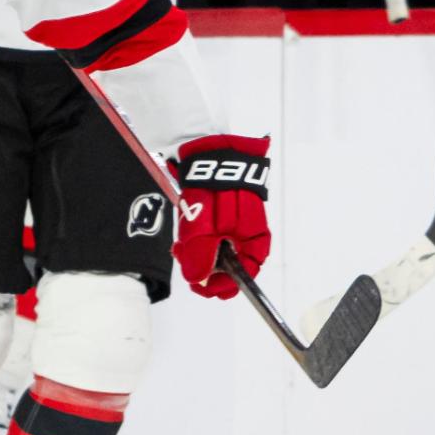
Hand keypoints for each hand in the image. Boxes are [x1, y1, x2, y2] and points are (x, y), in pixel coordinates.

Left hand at [173, 135, 270, 299]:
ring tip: (180, 248)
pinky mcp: (218, 214)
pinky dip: (195, 240)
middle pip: (228, 264)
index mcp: (254, 238)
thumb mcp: (205, 223)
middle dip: (205, 268)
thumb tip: (197, 279)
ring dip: (196, 254)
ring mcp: (232, 223)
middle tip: (185, 262)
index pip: (246, 273)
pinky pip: (208, 236)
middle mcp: (246, 233)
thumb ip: (202, 252)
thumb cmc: (213, 185)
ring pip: (215, 251)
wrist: (206, 147)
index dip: (225, 285)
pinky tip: (182, 238)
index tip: (203, 288)